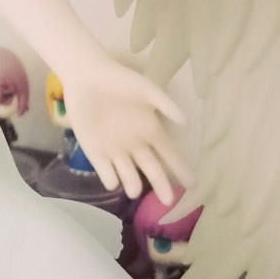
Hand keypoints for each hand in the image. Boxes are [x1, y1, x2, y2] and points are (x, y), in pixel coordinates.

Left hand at [61, 59, 189, 202]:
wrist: (87, 78)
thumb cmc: (119, 81)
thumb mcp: (146, 88)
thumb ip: (165, 104)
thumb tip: (185, 121)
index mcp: (151, 130)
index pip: (170, 154)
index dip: (181, 169)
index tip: (192, 185)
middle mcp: (136, 145)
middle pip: (153, 171)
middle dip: (161, 186)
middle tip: (168, 201)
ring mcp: (116, 150)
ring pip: (129, 176)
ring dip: (132, 184)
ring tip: (134, 189)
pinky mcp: (95, 152)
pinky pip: (105, 173)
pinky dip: (110, 179)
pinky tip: (113, 180)